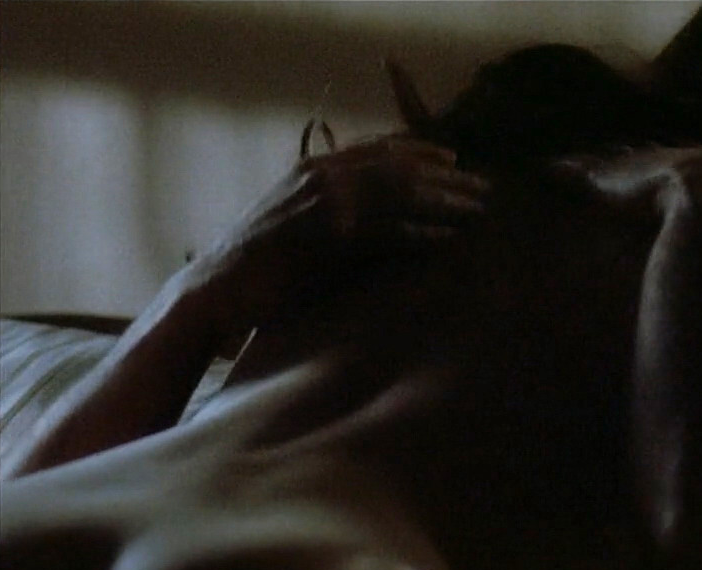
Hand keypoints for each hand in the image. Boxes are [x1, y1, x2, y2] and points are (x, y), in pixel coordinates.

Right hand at [183, 136, 487, 338]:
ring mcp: (324, 204)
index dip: (420, 152)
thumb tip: (377, 216)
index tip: (455, 160)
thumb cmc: (258, 264)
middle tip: (484, 188)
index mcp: (314, 167)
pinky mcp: (327, 238)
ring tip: (477, 212)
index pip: (379, 149)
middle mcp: (321, 175)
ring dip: (443, 202)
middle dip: (445, 177)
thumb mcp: (298, 220)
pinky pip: (386, 231)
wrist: (217, 288)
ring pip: (399, 193)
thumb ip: (336, 209)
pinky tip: (446, 241)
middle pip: (399, 167)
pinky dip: (419, 235)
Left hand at [564, 146, 701, 255]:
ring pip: (610, 165)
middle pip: (643, 161)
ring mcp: (638, 171)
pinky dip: (567, 173)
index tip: (660, 181)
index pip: (683, 171)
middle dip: (629, 167)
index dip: (669, 176)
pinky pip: (582, 172)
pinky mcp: (611, 179)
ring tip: (570, 172)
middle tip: (609, 174)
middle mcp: (668, 166)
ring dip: (594, 169)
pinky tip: (551, 174)